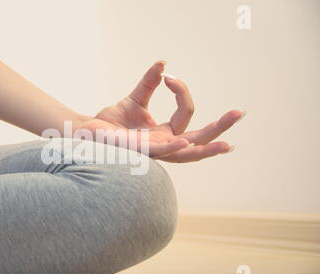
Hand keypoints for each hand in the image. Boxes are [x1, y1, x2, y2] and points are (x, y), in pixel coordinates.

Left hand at [77, 61, 243, 162]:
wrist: (89, 130)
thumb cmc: (112, 121)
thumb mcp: (135, 99)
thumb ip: (149, 83)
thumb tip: (162, 64)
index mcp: (164, 133)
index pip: (186, 115)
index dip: (182, 92)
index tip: (168, 77)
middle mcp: (163, 144)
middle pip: (198, 139)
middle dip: (219, 127)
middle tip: (239, 113)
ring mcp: (153, 152)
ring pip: (186, 153)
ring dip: (207, 148)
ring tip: (228, 144)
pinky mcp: (139, 153)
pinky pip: (160, 153)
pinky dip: (173, 149)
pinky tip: (186, 144)